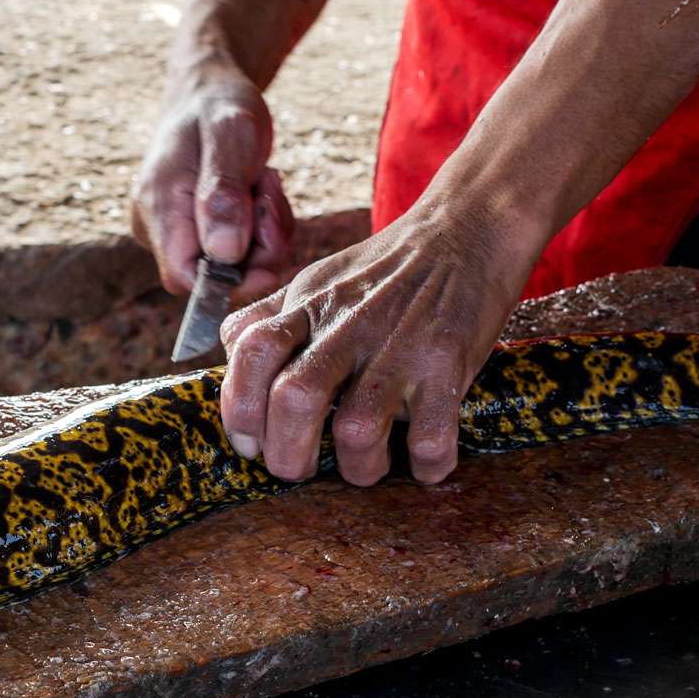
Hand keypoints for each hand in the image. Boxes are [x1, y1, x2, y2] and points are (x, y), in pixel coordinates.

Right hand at [131, 66, 294, 306]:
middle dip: (257, 248)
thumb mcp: (231, 134)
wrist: (210, 93)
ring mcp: (176, 234)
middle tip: (269, 191)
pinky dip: (262, 230)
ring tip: (264, 182)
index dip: (228, 281)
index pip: (184, 278)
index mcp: (158, 207)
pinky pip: (238, 253)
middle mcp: (158, 228)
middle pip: (214, 277)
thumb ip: (225, 190)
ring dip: (265, 234)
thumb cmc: (219, 106)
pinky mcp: (196, 234)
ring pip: (233, 267)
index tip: (266, 257)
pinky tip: (259, 193)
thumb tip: (224, 251)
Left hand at [219, 196, 536, 485]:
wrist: (468, 229)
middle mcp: (347, 325)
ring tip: (364, 466)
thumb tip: (230, 363)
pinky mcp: (448, 364)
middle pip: (293, 398)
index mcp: (308, 305)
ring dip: (357, 468)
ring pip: (356, 429)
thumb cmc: (386, 269)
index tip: (250, 442)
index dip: (238, 407)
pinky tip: (423, 463)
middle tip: (297, 468)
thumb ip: (272, 318)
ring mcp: (399, 346)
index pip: (250, 351)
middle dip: (286, 454)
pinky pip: (429, 438)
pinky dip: (425, 466)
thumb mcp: (318, 279)